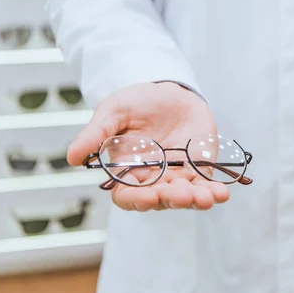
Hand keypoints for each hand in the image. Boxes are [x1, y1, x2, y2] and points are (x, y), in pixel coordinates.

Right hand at [68, 82, 229, 211]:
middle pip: (161, 199)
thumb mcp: (114, 111)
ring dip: (197, 200)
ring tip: (208, 198)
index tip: (149, 198)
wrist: (172, 92)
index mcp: (128, 170)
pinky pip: (207, 186)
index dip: (137, 200)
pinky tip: (222, 194)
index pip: (128, 196)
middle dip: (173, 199)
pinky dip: (214, 192)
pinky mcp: (201, 170)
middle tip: (184, 194)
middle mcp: (153, 179)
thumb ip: (96, 133)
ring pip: (186, 197)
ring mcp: (178, 176)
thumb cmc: (138, 101)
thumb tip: (71, 157)